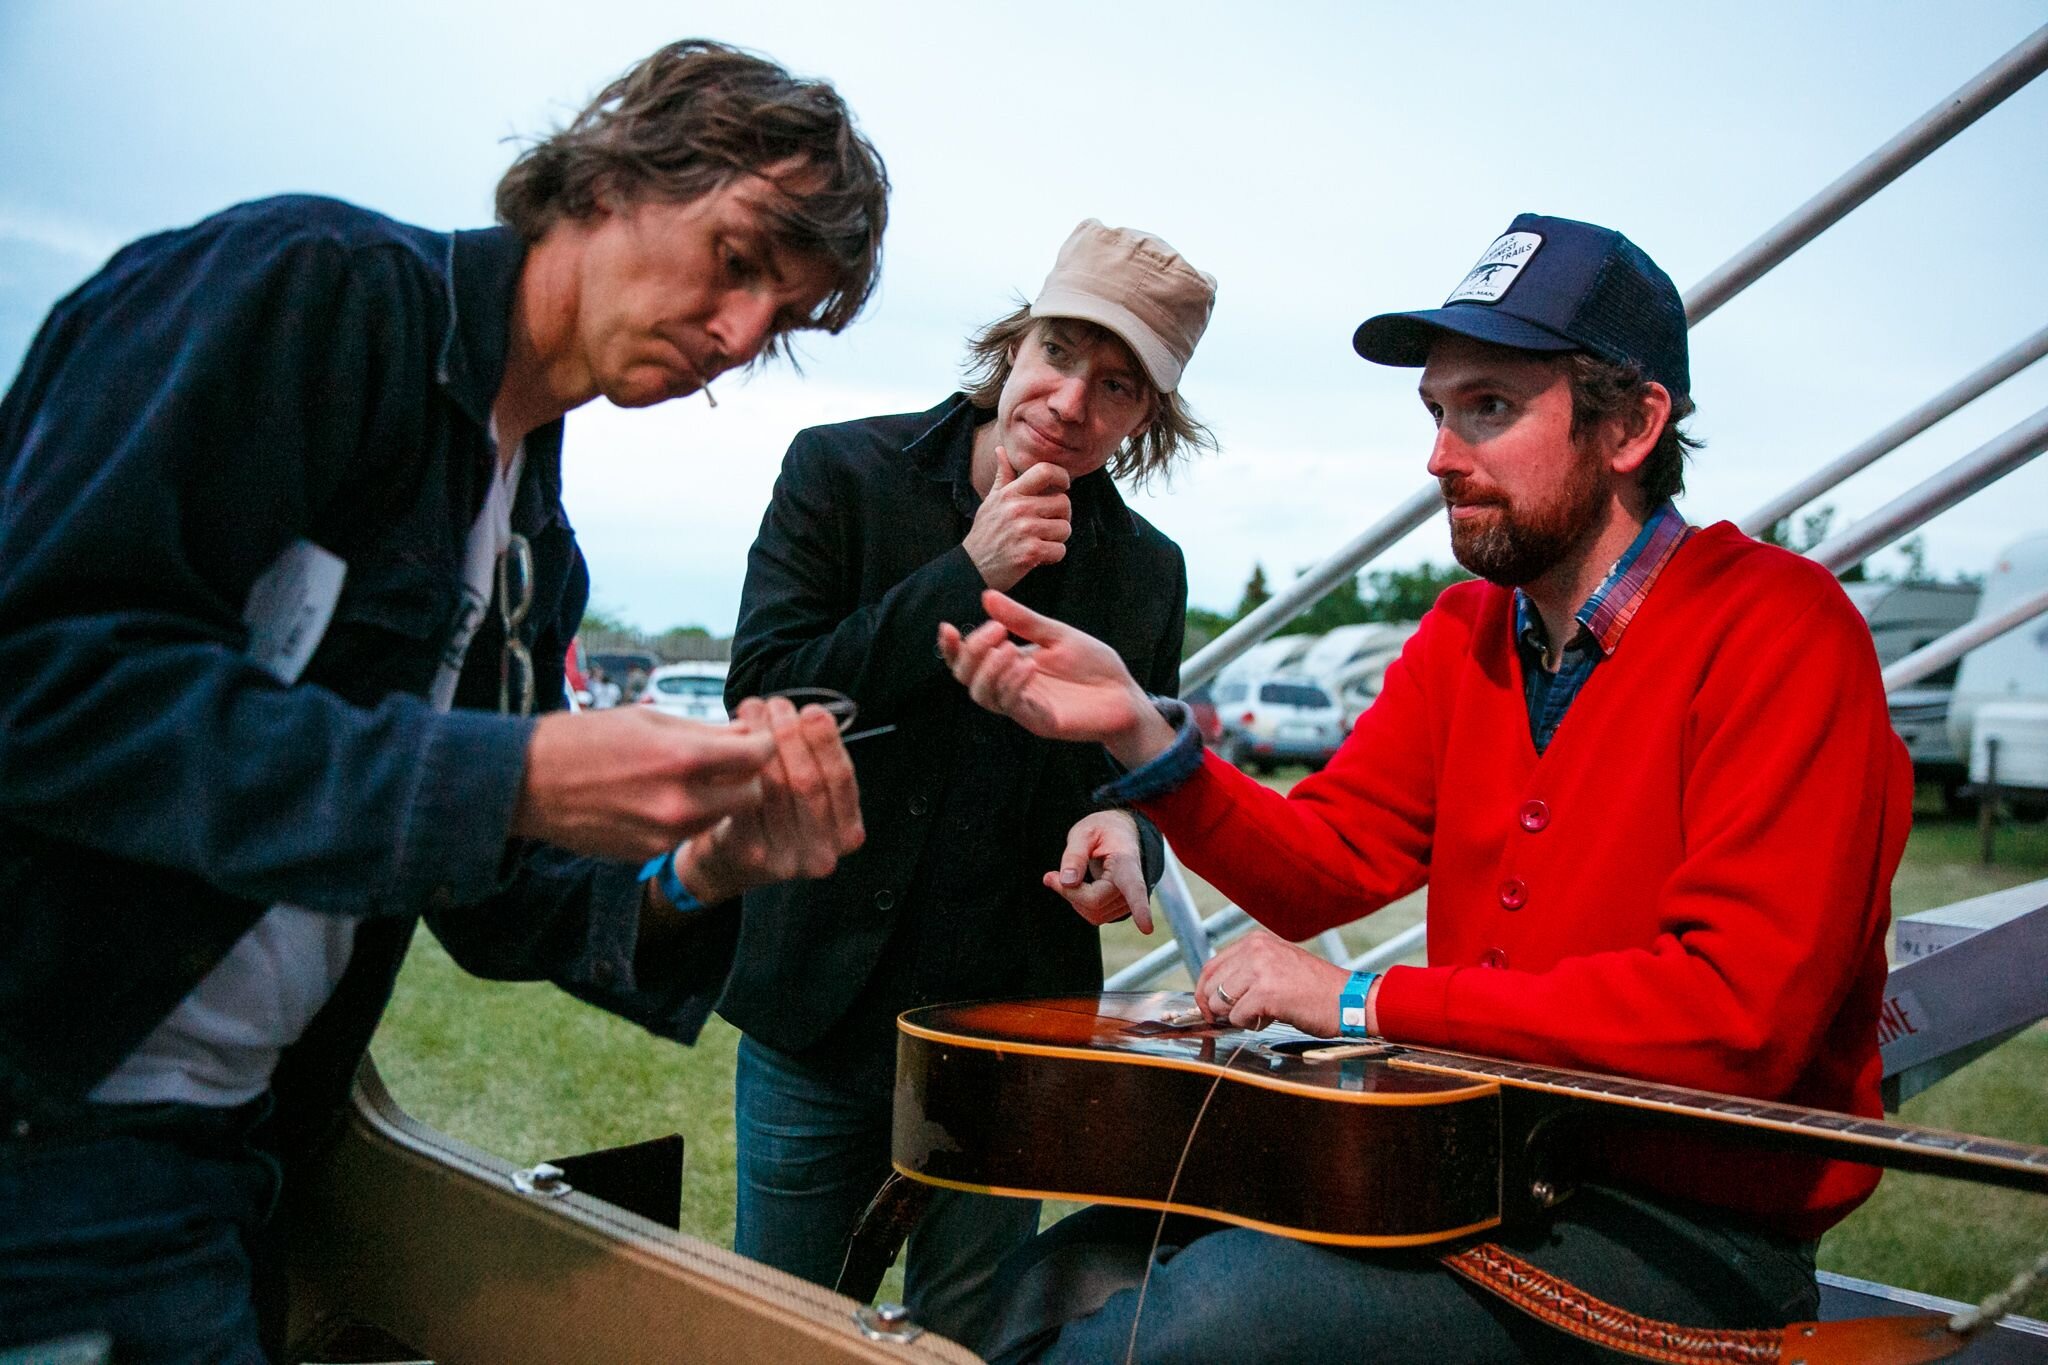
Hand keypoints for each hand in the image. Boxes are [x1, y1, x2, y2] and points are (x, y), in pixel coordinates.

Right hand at [513, 705, 776, 860]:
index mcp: (683, 758)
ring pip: (722, 818)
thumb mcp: (650, 718)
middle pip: (751, 794)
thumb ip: (705, 731)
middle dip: (746, 776)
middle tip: (727, 760)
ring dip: (719, 799)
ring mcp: (666, 834)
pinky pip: (690, 834)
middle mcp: (681, 802)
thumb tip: (748, 734)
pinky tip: (661, 799)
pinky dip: (689, 817)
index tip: (751, 738)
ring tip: (690, 778)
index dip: (760, 743)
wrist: (529, 782)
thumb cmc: (588, 738)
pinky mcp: (650, 853)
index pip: (758, 756)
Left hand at [675, 696, 865, 904]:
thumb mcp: (808, 795)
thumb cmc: (775, 814)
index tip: (812, 710)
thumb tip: (809, 713)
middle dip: (792, 735)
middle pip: (808, 781)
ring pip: (775, 787)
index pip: (841, 779)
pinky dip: (738, 766)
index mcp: (848, 833)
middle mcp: (824, 853)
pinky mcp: (751, 856)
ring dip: (762, 740)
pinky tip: (732, 741)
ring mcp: (787, 860)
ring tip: (754, 709)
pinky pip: (746, 800)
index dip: (827, 741)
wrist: (730, 861)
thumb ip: (816, 761)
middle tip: (777, 704)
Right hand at [937, 590, 1172, 767]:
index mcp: (1010, 664)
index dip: (952, 647)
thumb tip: (986, 597)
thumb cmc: (1093, 666)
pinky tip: (1027, 666)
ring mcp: (1023, 707)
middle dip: (972, 653)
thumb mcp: (1057, 635)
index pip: (969, 660)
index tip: (947, 626)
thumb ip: (1023, 620)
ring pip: (984, 696)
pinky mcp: (1040, 722)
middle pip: (968, 679)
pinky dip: (1013, 684)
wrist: (1125, 694)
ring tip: (1009, 648)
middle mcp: (1010, 687)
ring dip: (990, 670)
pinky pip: (1014, 706)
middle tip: (996, 631)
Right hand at [961, 445, 1071, 590]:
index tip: (1063, 486)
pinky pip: (1060, 550)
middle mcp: (1018, 509)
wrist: (972, 568)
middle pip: (1063, 502)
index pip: (1045, 471)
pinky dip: (1053, 556)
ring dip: (1057, 538)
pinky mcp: (1030, 553)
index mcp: (1010, 493)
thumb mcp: (991, 502)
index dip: (1062, 476)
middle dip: (1061, 515)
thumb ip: (1003, 477)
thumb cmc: (985, 533)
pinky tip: (1038, 556)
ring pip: (1065, 528)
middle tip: (1048, 524)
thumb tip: (1000, 450)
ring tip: (1041, 540)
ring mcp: (1025, 531)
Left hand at [1047, 810, 1152, 932]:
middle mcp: (1132, 885)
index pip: (1134, 887)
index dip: (1140, 908)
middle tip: (1050, 876)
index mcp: (1127, 862)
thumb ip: (1075, 855)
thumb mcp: (1084, 832)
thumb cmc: (1102, 831)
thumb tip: (1068, 882)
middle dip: (1068, 891)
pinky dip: (1079, 903)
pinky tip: (1079, 886)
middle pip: (1095, 902)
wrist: (1120, 834)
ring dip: (1073, 897)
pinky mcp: (1119, 909)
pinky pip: (1094, 915)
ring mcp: (1128, 900)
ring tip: (1071, 875)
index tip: (1146, 928)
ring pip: (1093, 913)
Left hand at [1194, 929, 1347, 1034]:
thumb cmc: (1316, 989)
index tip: (1208, 1008)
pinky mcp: (1266, 993)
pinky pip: (1238, 1017)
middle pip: (1211, 986)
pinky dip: (1251, 1024)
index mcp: (1255, 941)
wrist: (1349, 999)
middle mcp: (1255, 950)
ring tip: (1264, 1013)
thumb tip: (1214, 994)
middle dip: (1218, 1008)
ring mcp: (1260, 969)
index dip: (1204, 991)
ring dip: (1237, 1016)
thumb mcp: (1277, 965)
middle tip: (1238, 1017)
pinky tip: (1273, 1017)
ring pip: (1220, 1002)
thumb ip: (1247, 971)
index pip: (1211, 966)